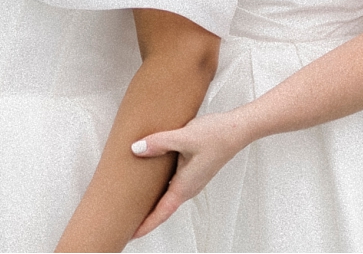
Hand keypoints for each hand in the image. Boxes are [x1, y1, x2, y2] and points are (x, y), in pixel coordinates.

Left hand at [128, 111, 245, 237]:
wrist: (237, 129)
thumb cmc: (216, 135)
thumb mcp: (184, 136)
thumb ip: (159, 143)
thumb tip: (136, 149)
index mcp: (185, 186)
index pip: (162, 212)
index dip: (145, 224)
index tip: (130, 234)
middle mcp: (188, 187)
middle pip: (163, 208)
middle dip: (145, 216)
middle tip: (126, 220)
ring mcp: (191, 179)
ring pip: (167, 195)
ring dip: (151, 201)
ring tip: (132, 202)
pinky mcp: (192, 170)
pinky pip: (171, 183)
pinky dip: (158, 187)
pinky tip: (148, 177)